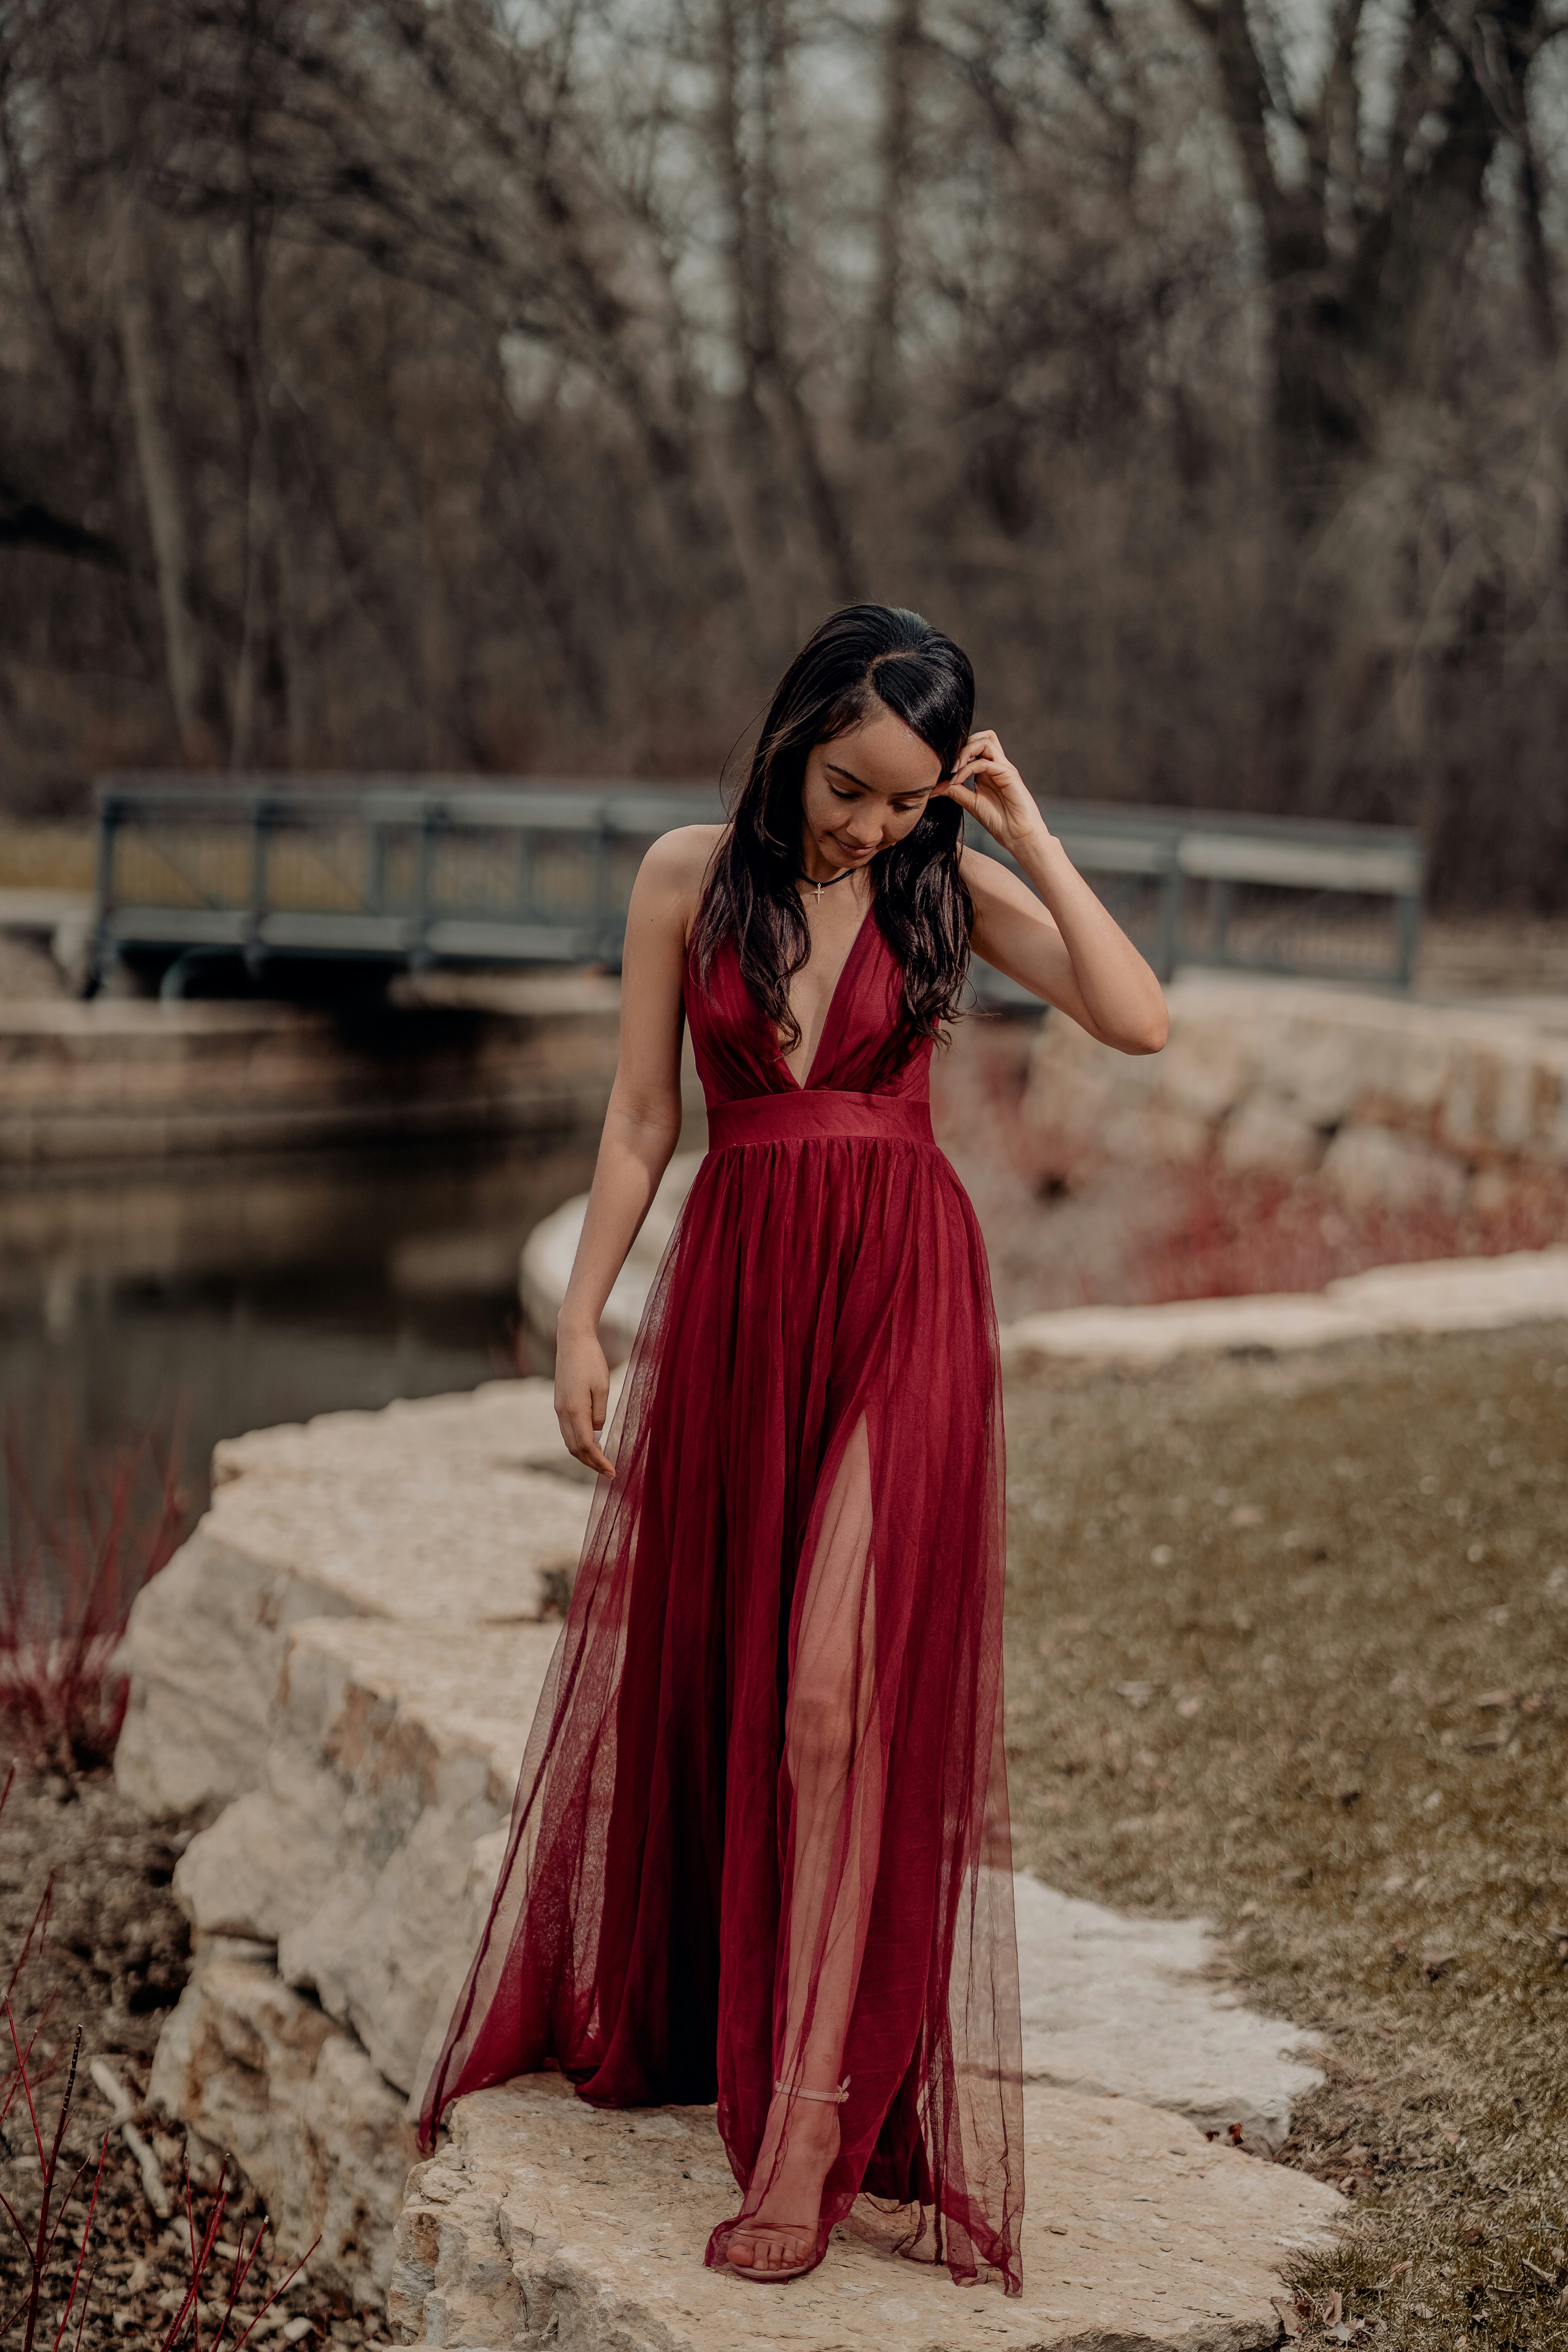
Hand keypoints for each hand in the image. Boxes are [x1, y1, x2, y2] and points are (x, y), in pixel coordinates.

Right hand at [555, 1320, 614, 1476]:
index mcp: (575, 1410)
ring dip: (583, 1455)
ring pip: (569, 1440)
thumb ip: (600, 1413)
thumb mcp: (603, 1388)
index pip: (586, 1446)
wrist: (573, 1340)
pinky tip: (591, 1443)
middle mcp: (563, 1412)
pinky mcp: (560, 1402)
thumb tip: (596, 1432)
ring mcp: (559, 1408)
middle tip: (608, 1472)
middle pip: (574, 1448)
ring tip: (600, 1462)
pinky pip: (567, 1430)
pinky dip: (578, 1442)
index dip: (599, 1462)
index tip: (612, 1472)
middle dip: (591, 1463)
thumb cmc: (591, 1361)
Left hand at [937, 729, 1049, 859]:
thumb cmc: (998, 821)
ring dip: (966, 751)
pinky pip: (986, 762)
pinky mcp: (1009, 774)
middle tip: (949, 766)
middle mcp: (997, 765)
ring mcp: (1004, 768)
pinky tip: (958, 781)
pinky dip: (968, 769)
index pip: (975, 745)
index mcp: (988, 770)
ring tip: (954, 770)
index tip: (942, 770)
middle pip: (982, 736)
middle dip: (962, 746)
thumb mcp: (970, 803)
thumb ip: (954, 791)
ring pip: (986, 741)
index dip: (958, 751)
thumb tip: (932, 786)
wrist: (1017, 836)